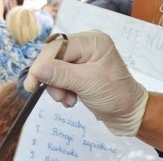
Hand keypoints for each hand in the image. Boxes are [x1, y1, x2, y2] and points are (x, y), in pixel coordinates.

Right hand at [25, 31, 148, 135]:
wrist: (130, 116)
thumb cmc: (116, 97)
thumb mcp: (86, 84)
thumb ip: (60, 75)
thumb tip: (37, 70)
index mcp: (93, 42)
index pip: (57, 47)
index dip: (42, 65)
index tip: (32, 84)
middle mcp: (88, 46)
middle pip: (55, 57)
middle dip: (53, 78)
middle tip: (59, 97)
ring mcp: (85, 59)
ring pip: (56, 69)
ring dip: (58, 87)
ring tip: (68, 101)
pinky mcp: (82, 73)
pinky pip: (62, 77)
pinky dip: (63, 90)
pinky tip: (72, 100)